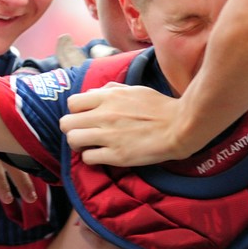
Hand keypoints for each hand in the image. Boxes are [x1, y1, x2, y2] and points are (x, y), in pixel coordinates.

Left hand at [60, 82, 184, 165]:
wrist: (181, 126)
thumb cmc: (159, 107)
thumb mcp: (133, 90)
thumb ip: (110, 89)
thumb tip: (91, 93)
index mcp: (108, 97)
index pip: (72, 103)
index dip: (75, 111)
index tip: (84, 117)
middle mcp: (104, 116)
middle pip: (66, 123)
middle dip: (71, 129)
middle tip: (82, 133)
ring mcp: (109, 136)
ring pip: (72, 140)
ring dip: (77, 145)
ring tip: (88, 145)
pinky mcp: (117, 155)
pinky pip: (88, 158)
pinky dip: (91, 158)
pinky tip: (101, 155)